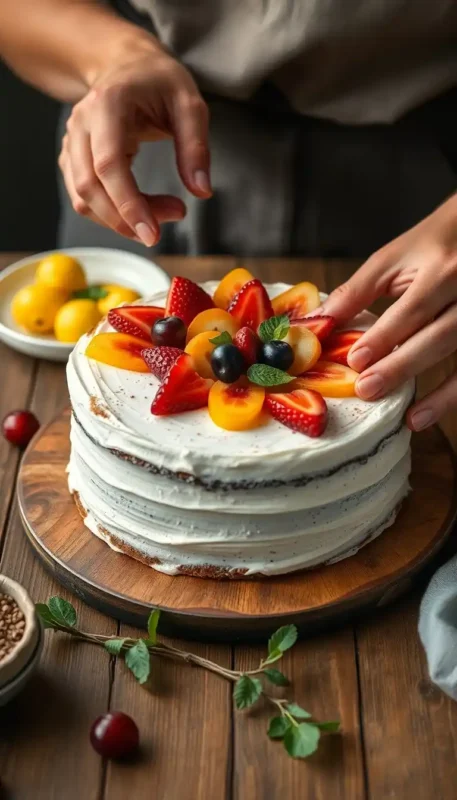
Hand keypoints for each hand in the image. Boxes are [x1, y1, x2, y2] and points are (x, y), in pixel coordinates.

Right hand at [58, 38, 210, 245]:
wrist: (125, 65)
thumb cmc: (158, 81)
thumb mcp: (189, 104)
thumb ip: (196, 147)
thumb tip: (201, 191)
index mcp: (107, 105)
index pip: (109, 165)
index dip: (128, 204)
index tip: (152, 233)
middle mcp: (81, 125)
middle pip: (90, 188)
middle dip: (125, 219)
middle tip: (163, 229)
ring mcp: (72, 143)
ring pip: (82, 198)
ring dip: (119, 220)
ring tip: (161, 215)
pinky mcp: (73, 159)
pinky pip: (85, 198)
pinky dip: (111, 214)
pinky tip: (142, 209)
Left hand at [321, 195, 456, 430]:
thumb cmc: (432, 245)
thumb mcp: (394, 257)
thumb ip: (357, 291)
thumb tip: (319, 322)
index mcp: (443, 270)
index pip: (414, 308)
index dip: (386, 336)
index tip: (355, 360)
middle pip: (441, 335)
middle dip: (403, 365)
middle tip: (368, 389)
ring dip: (441, 394)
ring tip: (410, 418)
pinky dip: (452, 396)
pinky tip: (428, 415)